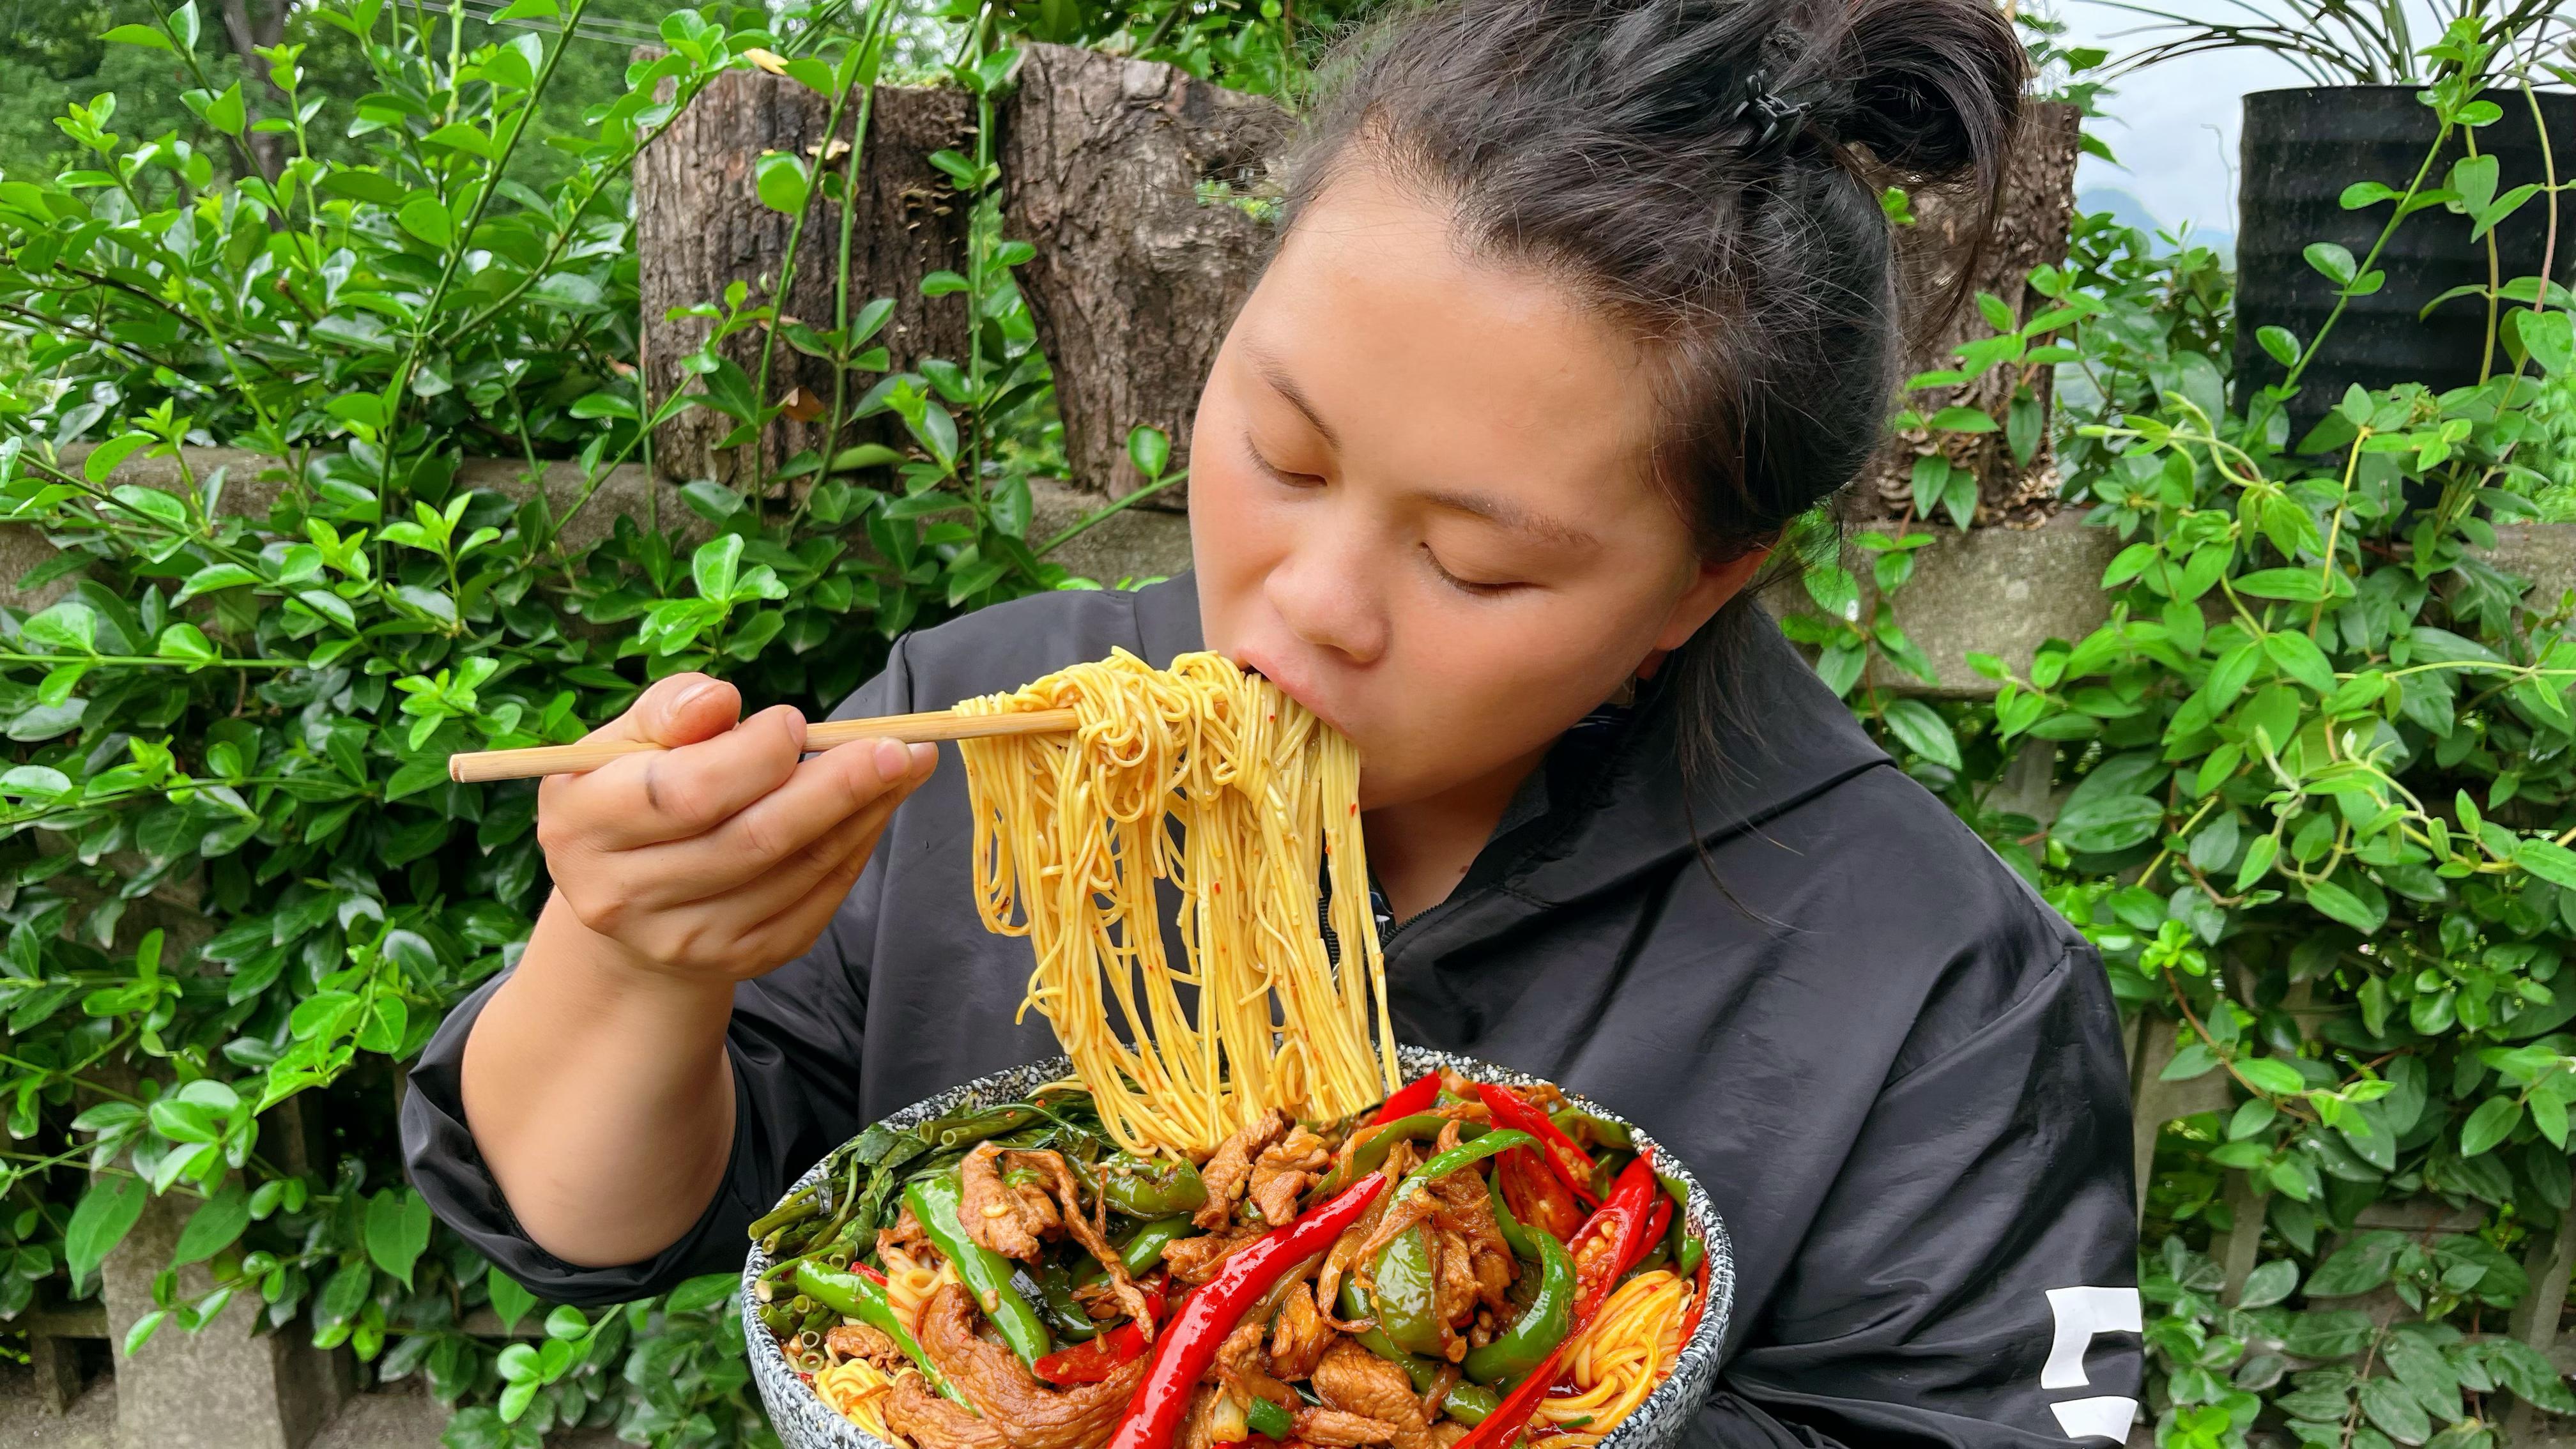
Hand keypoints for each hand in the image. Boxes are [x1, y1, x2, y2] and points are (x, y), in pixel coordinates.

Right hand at [533, 672, 936, 983]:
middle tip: (896, 745)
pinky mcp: (740, 958)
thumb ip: (668, 711)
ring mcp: (686, 938)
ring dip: (863, 814)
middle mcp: (624, 896)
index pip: (680, 795)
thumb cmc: (632, 794)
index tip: (794, 721)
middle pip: (751, 840)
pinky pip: (816, 901)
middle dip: (835, 787)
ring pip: (795, 872)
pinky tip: (881, 806)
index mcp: (583, 827)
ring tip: (907, 765)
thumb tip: (720, 700)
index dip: (749, 757)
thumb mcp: (625, 742)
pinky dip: (857, 849)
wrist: (629, 899)